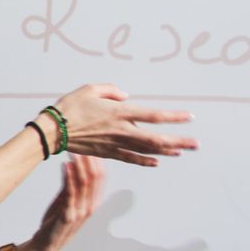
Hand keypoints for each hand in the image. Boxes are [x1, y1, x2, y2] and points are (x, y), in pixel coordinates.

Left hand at [24, 155, 103, 250]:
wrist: (44, 245)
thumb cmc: (55, 223)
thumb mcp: (64, 201)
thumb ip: (69, 186)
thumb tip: (72, 163)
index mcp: (92, 203)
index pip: (101, 178)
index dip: (97, 161)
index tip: (90, 146)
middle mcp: (89, 207)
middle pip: (95, 178)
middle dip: (90, 159)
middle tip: (83, 144)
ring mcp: (80, 212)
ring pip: (84, 183)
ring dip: (79, 165)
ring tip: (74, 150)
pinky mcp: (68, 216)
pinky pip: (71, 193)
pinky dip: (69, 177)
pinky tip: (66, 165)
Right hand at [46, 84, 196, 166]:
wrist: (52, 130)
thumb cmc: (70, 106)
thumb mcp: (90, 89)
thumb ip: (111, 90)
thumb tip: (125, 96)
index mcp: (120, 112)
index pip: (154, 115)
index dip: (174, 116)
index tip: (190, 117)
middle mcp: (122, 130)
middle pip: (157, 138)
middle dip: (179, 140)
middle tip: (196, 143)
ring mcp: (115, 144)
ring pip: (147, 150)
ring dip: (167, 150)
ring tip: (182, 151)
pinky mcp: (107, 153)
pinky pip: (131, 158)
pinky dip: (146, 160)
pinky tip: (158, 161)